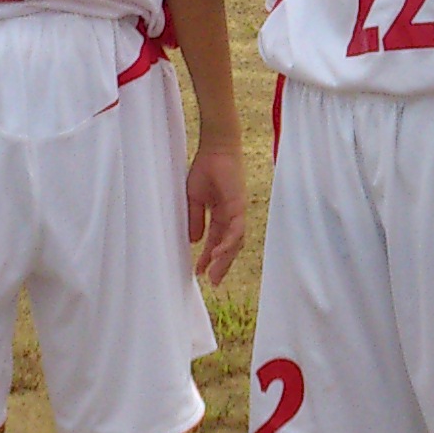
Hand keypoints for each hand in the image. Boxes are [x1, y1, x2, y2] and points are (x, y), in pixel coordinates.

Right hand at [184, 140, 247, 285]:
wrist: (215, 150)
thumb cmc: (205, 169)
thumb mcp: (194, 199)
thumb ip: (195, 219)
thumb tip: (195, 241)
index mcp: (220, 214)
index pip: (216, 241)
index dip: (208, 257)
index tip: (199, 272)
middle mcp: (231, 216)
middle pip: (228, 245)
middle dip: (220, 264)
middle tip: (213, 282)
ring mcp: (237, 212)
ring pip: (234, 242)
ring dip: (224, 259)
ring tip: (214, 275)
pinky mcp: (239, 206)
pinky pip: (235, 230)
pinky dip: (228, 243)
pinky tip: (218, 254)